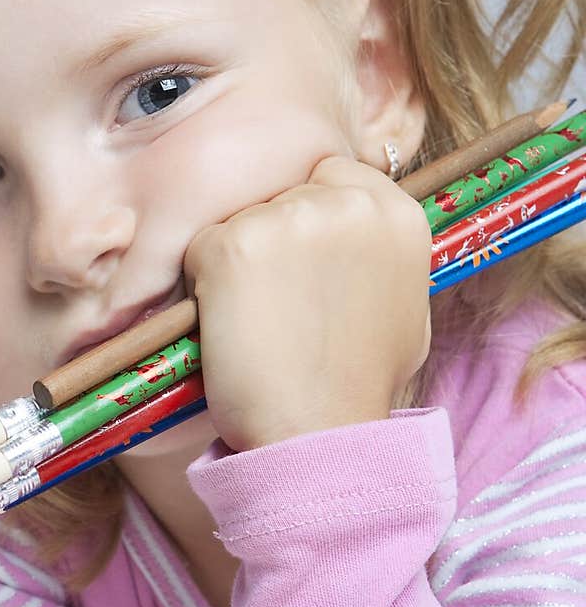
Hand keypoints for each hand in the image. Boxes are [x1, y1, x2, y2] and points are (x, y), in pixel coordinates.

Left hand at [182, 155, 432, 451]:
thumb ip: (383, 253)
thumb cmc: (360, 382)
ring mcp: (287, 219)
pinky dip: (205, 284)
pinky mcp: (233, 244)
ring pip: (240, 219)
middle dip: (274, 238)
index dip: (311, 216)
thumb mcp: (405, 306)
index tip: (307, 263)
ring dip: (239, 261)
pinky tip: (231, 325)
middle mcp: (346, 202)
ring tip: (260, 321)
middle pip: (282, 194)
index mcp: (396, 213)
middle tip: (280, 303)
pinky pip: (201, 247)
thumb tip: (364, 234)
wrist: (319, 433)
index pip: (331, 173)